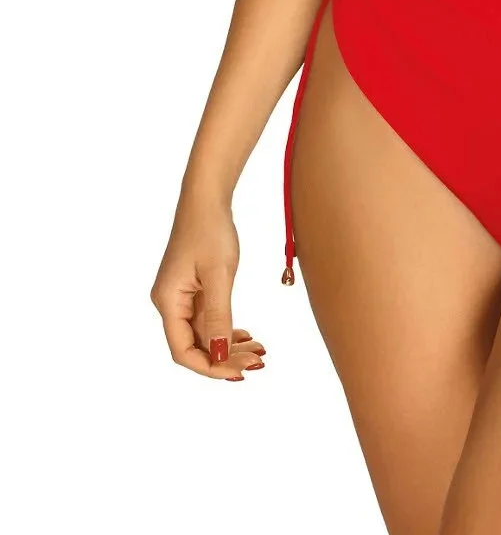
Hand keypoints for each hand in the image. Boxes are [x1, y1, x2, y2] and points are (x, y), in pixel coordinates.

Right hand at [151, 193, 265, 379]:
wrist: (206, 198)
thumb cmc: (210, 231)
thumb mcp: (218, 274)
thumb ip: (219, 316)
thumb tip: (220, 355)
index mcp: (168, 302)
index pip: (183, 351)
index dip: (209, 367)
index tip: (238, 373)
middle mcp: (171, 303)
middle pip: (196, 345)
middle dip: (226, 357)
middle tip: (258, 361)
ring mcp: (182, 296)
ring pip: (205, 333)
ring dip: (230, 345)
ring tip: (260, 351)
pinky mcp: (194, 289)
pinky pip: (209, 319)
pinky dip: (228, 329)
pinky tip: (247, 334)